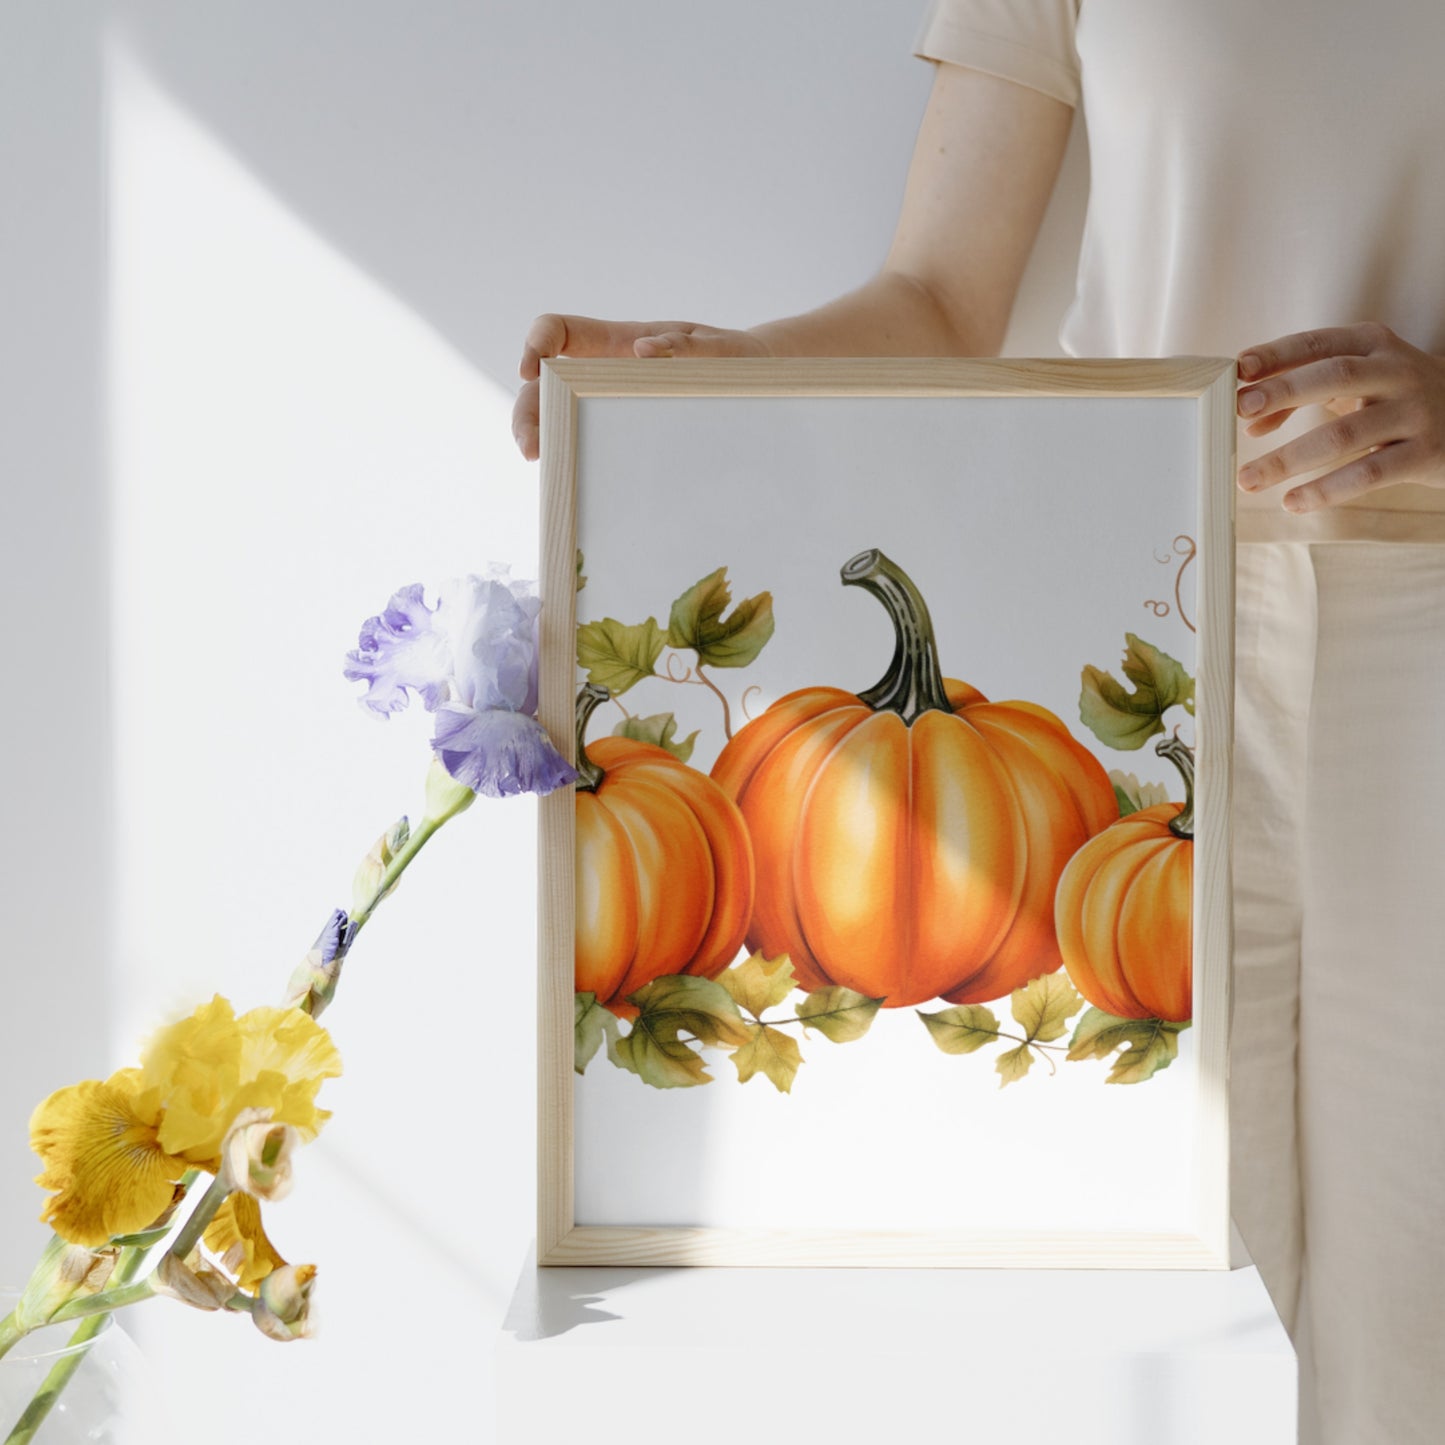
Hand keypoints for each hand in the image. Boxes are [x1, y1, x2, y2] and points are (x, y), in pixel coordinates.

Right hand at [512, 314, 769, 459]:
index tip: (531, 371)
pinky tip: (572, 480)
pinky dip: (572, 458)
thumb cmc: (734, 361)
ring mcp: (607, 404)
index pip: (558, 329)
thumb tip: (643, 350)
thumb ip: (686, 348)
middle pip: (543, 385)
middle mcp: (602, 373)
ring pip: (557, 417)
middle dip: (528, 413)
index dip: (536, 343)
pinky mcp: (621, 432)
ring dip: (544, 440)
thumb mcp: (717, 351)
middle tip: (532, 450)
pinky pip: (587, 441)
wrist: (756, 385)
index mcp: (617, 342)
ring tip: (546, 468)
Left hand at [1234, 323, 1444, 511]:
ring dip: (1288, 459)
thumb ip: (1301, 394)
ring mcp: (1413, 412)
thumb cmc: (1392, 397)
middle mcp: (1395, 371)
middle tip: (1238, 411)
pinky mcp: (1423, 453)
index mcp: (1372, 345)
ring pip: (1343, 434)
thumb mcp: (1355, 382)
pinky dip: (1326, 490)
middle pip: (1333, 376)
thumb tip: (1250, 425)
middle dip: (1282, 392)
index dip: (1277, 355)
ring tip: (1247, 480)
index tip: (1238, 368)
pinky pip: (1368, 473)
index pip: (1317, 343)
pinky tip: (1292, 502)